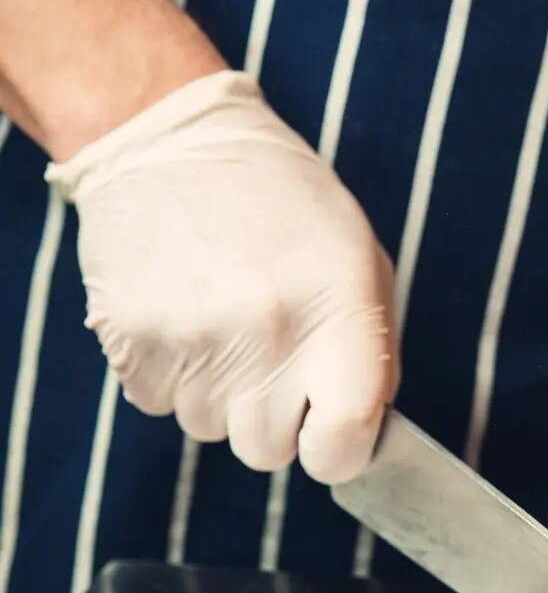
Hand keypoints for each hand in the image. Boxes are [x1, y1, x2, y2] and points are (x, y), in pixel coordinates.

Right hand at [49, 70, 397, 483]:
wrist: (170, 140)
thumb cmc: (283, 203)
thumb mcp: (358, 259)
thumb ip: (373, 351)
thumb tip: (366, 432)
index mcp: (337, 312)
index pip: (342, 443)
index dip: (338, 452)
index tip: (330, 434)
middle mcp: (266, 333)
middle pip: (266, 452)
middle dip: (272, 420)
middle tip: (269, 357)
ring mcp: (191, 339)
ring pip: (209, 430)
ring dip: (218, 394)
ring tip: (221, 319)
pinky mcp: (129, 339)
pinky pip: (157, 404)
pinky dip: (170, 374)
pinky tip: (181, 312)